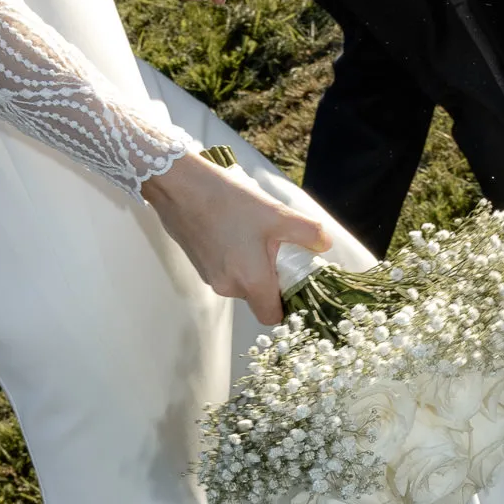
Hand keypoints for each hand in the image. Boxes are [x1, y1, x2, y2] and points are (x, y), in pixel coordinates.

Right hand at [141, 150, 329, 324]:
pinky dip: (234, 257)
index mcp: (251, 281)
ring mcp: (210, 277)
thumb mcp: (276, 214)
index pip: (273, 316)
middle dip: (270, 276)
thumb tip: (324, 244)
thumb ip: (307, 233)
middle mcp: (228, 287)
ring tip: (251, 231)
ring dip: (251, 264)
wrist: (179, 186)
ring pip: (241, 281)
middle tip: (275, 245)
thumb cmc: (228, 201)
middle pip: (258, 297)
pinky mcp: (199, 265)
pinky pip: (225, 270)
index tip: (293, 282)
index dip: (286, 305)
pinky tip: (232, 228)